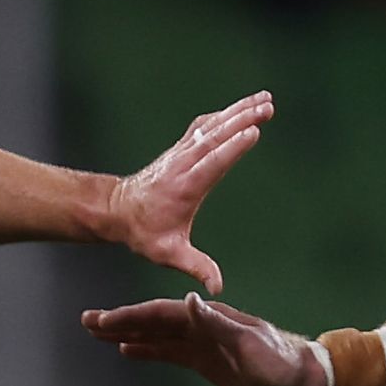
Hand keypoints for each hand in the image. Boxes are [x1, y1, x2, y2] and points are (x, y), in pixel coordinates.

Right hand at [81, 292, 323, 385]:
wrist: (304, 380)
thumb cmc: (282, 362)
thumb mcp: (250, 343)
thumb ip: (218, 323)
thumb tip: (187, 300)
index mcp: (209, 319)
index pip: (162, 314)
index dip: (131, 316)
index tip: (103, 320)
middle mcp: (201, 326)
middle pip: (153, 320)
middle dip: (119, 320)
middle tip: (86, 322)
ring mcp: (202, 343)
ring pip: (156, 335)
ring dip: (127, 332)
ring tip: (97, 333)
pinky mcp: (206, 360)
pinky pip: (169, 352)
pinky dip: (147, 350)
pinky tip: (126, 350)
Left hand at [106, 92, 271, 294]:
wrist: (118, 211)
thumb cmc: (144, 234)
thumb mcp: (168, 254)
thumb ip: (195, 267)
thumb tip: (217, 287)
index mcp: (185, 186)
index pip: (212, 162)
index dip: (232, 147)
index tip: (254, 132)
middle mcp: (184, 164)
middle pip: (216, 136)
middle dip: (242, 119)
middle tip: (268, 106)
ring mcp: (182, 152)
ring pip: (212, 126)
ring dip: (238, 110)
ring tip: (265, 98)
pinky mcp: (182, 148)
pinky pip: (204, 126)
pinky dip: (224, 114)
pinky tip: (241, 107)